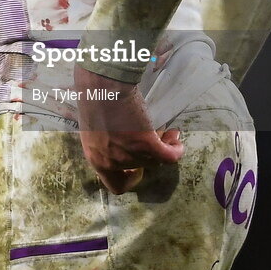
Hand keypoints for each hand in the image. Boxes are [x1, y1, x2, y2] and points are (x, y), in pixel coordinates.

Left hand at [73, 65, 182, 193]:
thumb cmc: (94, 97)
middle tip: (155, 137)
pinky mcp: (146, 144)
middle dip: (149, 155)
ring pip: (154, 160)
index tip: (135, 165)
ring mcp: (130, 154)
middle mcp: (113, 162)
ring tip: (166, 132)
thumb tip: (119, 141)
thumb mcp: (94, 128)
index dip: (129, 178)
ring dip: (163, 147)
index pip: (116, 185)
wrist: (102, 84)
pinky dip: (176, 150)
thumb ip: (105, 141)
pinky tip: (177, 141)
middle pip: (140, 167)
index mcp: (96, 159)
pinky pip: (168, 156)